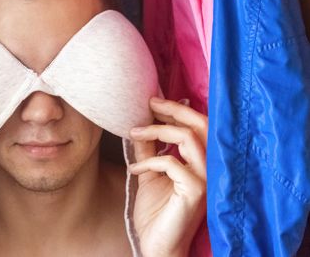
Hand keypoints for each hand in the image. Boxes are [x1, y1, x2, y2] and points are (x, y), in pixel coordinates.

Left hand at [129, 97, 206, 256]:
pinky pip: (170, 163)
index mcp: (202, 161)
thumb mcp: (149, 172)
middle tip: (149, 103)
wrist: (157, 244)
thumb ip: (149, 149)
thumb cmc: (156, 211)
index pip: (199, 125)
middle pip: (201, 124)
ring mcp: (206, 179)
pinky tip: (133, 170)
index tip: (152, 101)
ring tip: (134, 133)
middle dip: (174, 109)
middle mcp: (210, 167)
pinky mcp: (196, 191)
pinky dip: (148, 162)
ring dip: (157, 131)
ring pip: (188, 138)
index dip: (177, 109)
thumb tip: (141, 123)